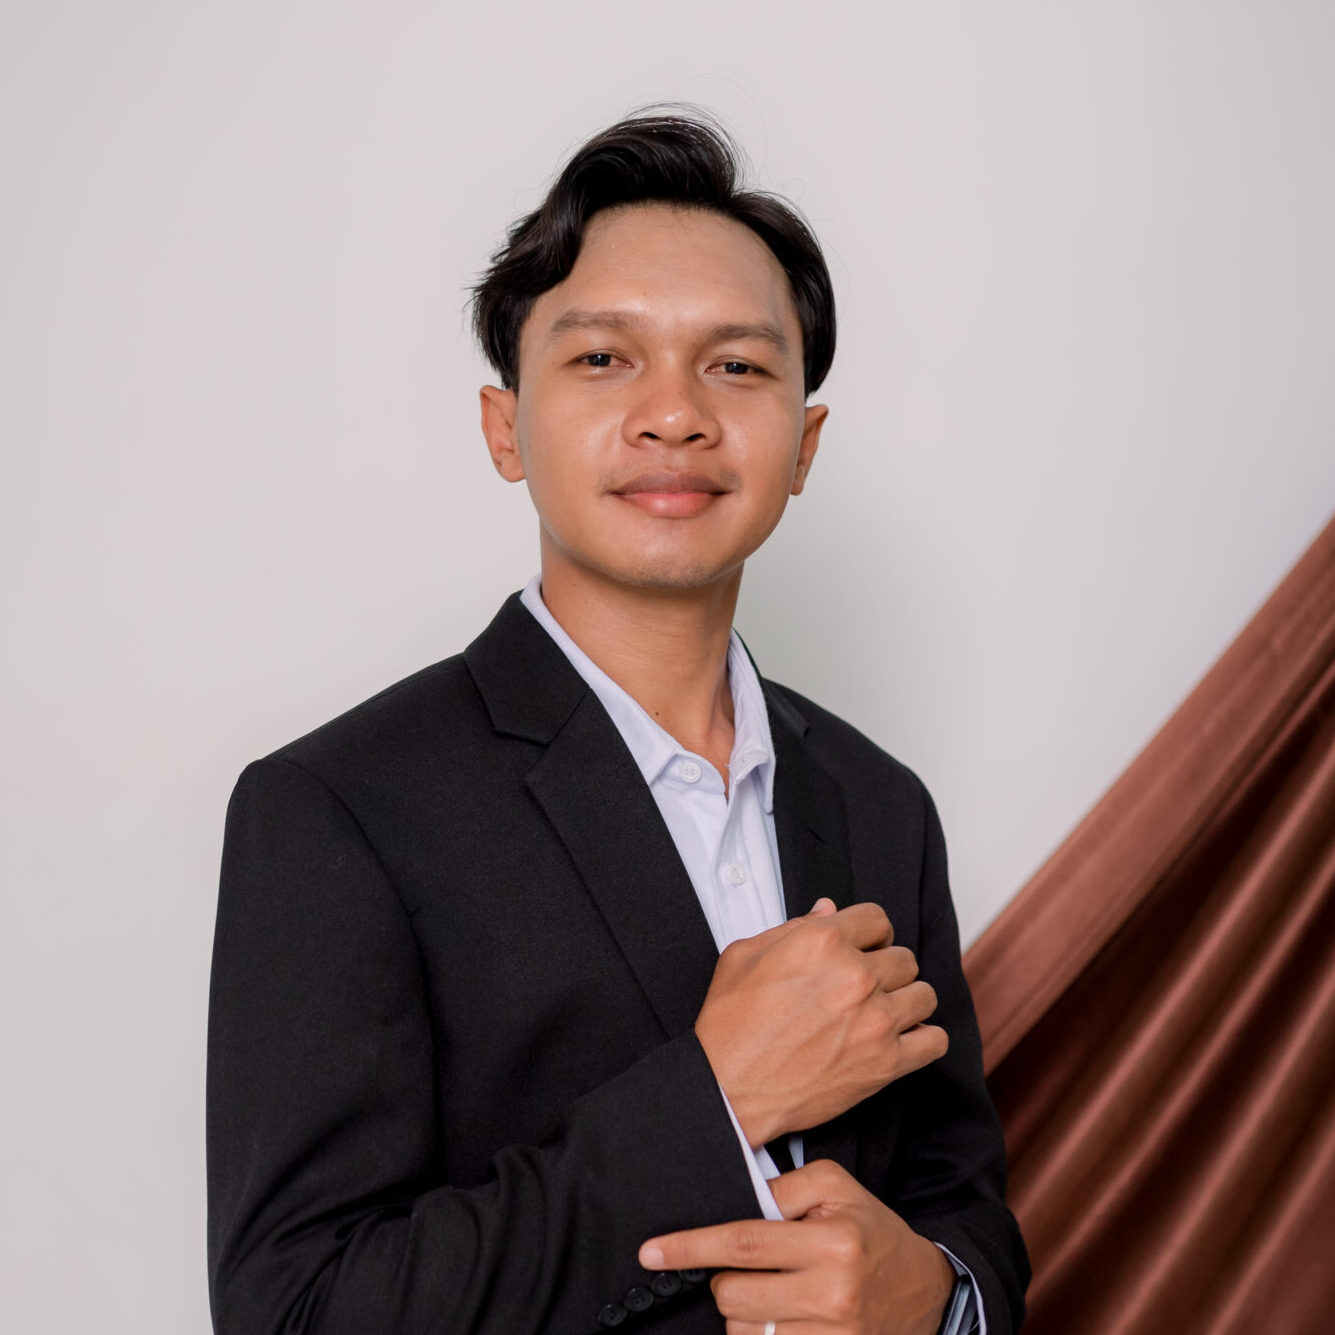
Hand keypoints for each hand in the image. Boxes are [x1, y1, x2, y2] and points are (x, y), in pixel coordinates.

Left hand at [639, 1159, 956, 1333]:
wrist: (927, 1291)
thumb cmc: (872, 1231)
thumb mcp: (836, 1187)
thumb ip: (783, 1186)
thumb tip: (735, 1198)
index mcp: (832, 1243)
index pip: (742, 1244)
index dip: (690, 1248)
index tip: (650, 1253)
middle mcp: (832, 1294)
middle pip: (735, 1295)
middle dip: (725, 1280)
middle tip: (748, 1268)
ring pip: (745, 1331)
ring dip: (744, 1312)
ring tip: (773, 1292)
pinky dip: (762, 1334)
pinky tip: (780, 1317)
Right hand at [695, 898, 947, 1146]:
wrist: (728, 1089)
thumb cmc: (730, 1023)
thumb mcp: (745, 956)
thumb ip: (792, 926)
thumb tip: (829, 910)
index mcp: (822, 942)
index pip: (877, 919)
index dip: (869, 933)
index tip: (863, 949)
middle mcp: (855, 975)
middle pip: (904, 957)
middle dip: (886, 968)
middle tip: (865, 987)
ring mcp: (875, 1020)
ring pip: (924, 994)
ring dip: (907, 1001)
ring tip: (884, 1012)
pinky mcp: (885, 1063)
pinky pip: (934, 1041)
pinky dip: (924, 1039)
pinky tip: (903, 1040)